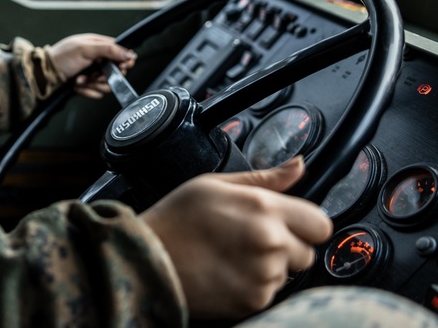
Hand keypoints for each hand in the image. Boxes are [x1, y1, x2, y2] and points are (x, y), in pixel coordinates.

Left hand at [49, 33, 136, 97]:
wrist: (44, 75)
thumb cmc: (61, 58)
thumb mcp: (85, 49)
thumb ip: (108, 50)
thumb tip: (128, 53)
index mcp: (98, 46)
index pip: (120, 53)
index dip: (124, 61)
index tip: (122, 67)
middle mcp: (97, 60)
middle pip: (116, 72)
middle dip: (105, 77)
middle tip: (95, 76)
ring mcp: (93, 74)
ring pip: (107, 85)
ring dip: (93, 85)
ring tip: (80, 80)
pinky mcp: (87, 86)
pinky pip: (96, 93)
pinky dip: (86, 91)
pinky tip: (76, 86)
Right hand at [140, 156, 332, 319]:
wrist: (147, 259)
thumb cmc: (176, 219)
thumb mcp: (214, 184)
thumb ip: (264, 178)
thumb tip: (298, 165)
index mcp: (263, 209)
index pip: (320, 223)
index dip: (304, 222)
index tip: (285, 222)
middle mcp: (270, 243)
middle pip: (307, 251)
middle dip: (286, 245)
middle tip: (249, 237)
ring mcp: (263, 276)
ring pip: (287, 273)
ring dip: (269, 266)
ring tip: (232, 254)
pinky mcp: (253, 301)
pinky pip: (270, 292)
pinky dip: (254, 285)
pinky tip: (228, 271)